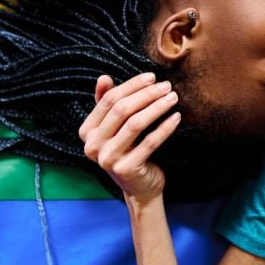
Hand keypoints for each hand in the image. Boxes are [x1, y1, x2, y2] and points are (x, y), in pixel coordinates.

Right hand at [79, 73, 180, 201]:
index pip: (108, 100)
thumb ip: (106, 104)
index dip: (131, 86)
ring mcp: (108, 159)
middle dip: (146, 94)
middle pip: (121, 110)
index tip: (151, 77)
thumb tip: (104, 78)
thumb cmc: (128, 150)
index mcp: (87, 132)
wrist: (139, 187)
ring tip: (173, 98)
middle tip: (167, 86)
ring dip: (157, 107)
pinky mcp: (127, 169)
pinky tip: (176, 117)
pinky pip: (150, 142)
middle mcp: (93, 146)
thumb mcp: (114, 128)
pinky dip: (165, 127)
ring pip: (135, 124)